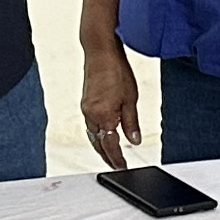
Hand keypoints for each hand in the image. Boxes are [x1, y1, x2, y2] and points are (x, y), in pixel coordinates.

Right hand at [78, 43, 141, 168]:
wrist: (100, 52)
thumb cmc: (116, 70)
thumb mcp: (131, 99)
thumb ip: (131, 123)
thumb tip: (134, 141)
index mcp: (103, 116)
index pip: (110, 145)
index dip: (117, 159)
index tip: (122, 167)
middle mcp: (91, 115)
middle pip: (98, 143)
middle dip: (107, 156)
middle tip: (116, 165)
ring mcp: (86, 109)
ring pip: (92, 135)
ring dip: (101, 146)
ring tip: (111, 154)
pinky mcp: (85, 103)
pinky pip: (89, 125)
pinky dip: (97, 133)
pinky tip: (103, 134)